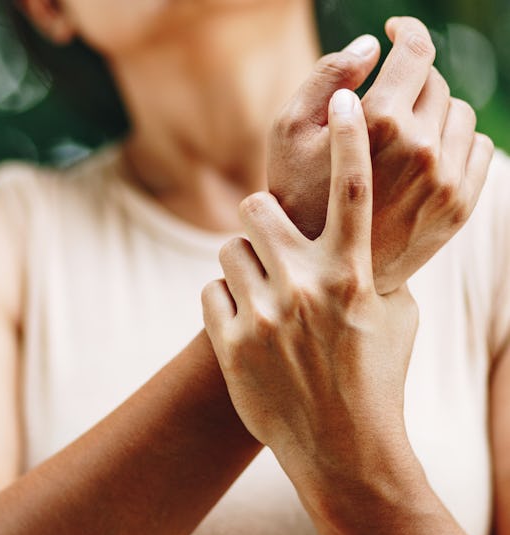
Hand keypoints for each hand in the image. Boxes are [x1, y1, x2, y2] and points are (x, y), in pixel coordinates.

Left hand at [203, 89, 417, 480]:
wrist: (342, 450)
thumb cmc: (375, 381)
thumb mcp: (394, 321)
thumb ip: (373, 271)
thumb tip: (364, 239)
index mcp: (351, 276)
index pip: (353, 190)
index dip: (349, 138)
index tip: (346, 100)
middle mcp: (306, 287)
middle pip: (256, 207)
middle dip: (259, 217)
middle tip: (268, 240)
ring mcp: (264, 315)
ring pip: (228, 250)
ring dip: (242, 264)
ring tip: (261, 294)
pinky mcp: (230, 342)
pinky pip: (210, 292)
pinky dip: (224, 303)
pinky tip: (246, 327)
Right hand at [268, 17, 493, 293]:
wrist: (321, 271)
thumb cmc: (296, 197)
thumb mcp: (288, 133)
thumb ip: (327, 77)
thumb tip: (372, 46)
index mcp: (380, 123)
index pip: (416, 52)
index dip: (407, 32)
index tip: (395, 32)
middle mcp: (421, 148)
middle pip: (436, 83)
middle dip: (410, 82)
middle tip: (383, 102)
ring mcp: (446, 179)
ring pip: (459, 114)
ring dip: (433, 113)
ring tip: (401, 134)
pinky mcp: (460, 205)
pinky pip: (478, 148)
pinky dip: (454, 142)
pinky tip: (423, 157)